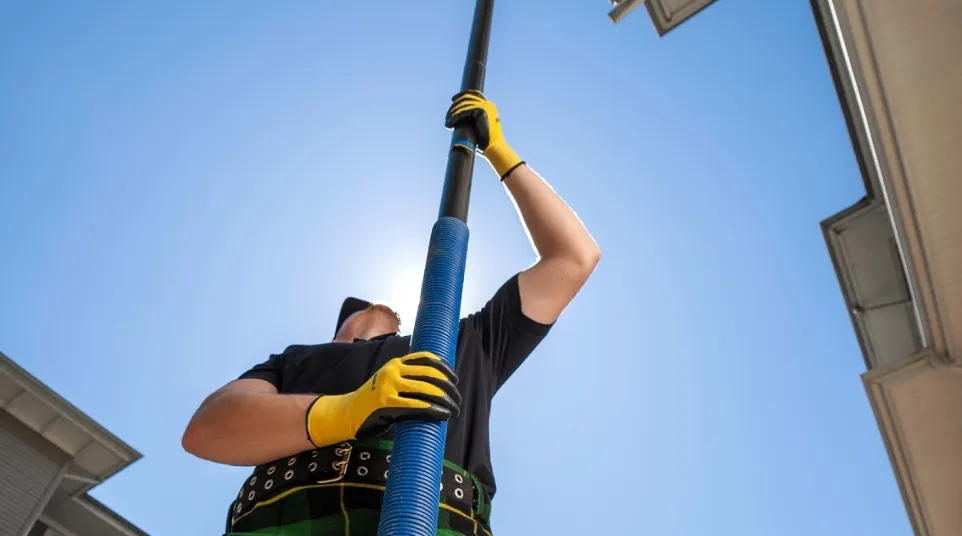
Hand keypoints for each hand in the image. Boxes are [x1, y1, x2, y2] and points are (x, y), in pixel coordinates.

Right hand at [305, 351, 460, 446]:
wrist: (346, 413)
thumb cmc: (372, 402)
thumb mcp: (389, 382)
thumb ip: (407, 380)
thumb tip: (437, 386)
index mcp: (395, 363)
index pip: (426, 358)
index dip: (444, 367)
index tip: (455, 379)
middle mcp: (393, 370)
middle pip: (430, 373)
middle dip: (449, 387)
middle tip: (458, 399)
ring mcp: (389, 386)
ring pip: (426, 389)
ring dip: (445, 400)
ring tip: (454, 409)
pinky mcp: (387, 404)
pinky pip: (417, 405)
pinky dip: (434, 410)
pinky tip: (443, 415)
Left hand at [445, 91, 523, 178]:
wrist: (493, 147)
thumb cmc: (485, 141)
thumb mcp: (478, 126)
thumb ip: (472, 119)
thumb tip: (458, 117)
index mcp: (490, 107)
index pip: (475, 94)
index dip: (463, 95)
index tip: (453, 99)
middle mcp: (488, 104)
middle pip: (467, 97)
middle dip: (455, 105)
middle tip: (447, 116)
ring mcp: (486, 106)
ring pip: (464, 104)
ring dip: (453, 113)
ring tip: (447, 123)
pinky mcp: (482, 111)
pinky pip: (464, 111)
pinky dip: (455, 117)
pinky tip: (450, 124)